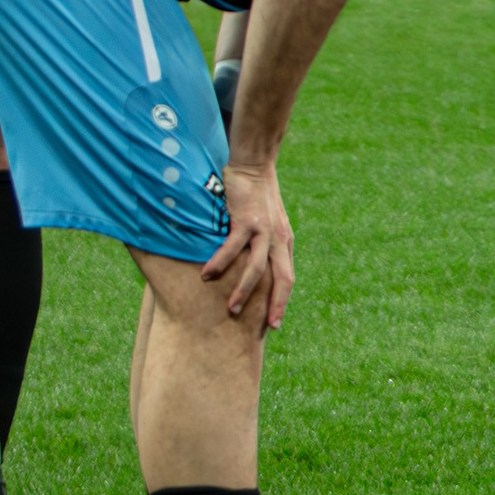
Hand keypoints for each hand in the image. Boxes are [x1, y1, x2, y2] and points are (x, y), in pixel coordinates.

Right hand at [201, 159, 294, 330]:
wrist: (254, 166)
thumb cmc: (256, 197)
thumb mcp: (267, 224)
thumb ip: (264, 244)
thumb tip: (253, 268)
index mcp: (284, 242)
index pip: (287, 278)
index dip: (282, 301)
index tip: (275, 323)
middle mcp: (279, 239)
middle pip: (282, 279)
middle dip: (275, 305)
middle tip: (267, 328)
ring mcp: (264, 230)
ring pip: (257, 269)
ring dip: (244, 291)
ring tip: (231, 309)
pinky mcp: (247, 220)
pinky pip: (233, 247)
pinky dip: (220, 263)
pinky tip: (207, 275)